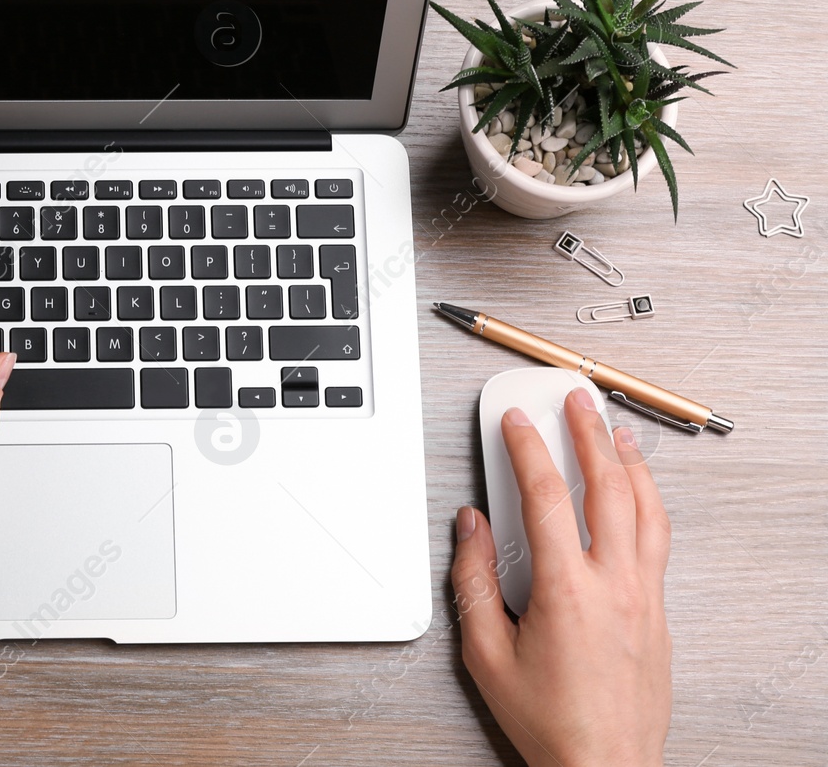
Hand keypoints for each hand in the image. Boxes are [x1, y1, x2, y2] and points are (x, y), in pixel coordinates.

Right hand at [452, 388, 671, 766]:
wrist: (605, 766)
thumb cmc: (548, 720)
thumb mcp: (485, 653)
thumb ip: (473, 581)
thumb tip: (470, 527)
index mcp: (567, 591)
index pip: (545, 497)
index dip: (529, 449)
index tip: (517, 421)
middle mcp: (614, 586)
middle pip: (607, 488)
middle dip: (590, 435)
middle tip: (577, 401)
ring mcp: (644, 598)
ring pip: (647, 511)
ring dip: (630, 463)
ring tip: (617, 432)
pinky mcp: (659, 614)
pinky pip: (658, 541)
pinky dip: (647, 503)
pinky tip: (637, 493)